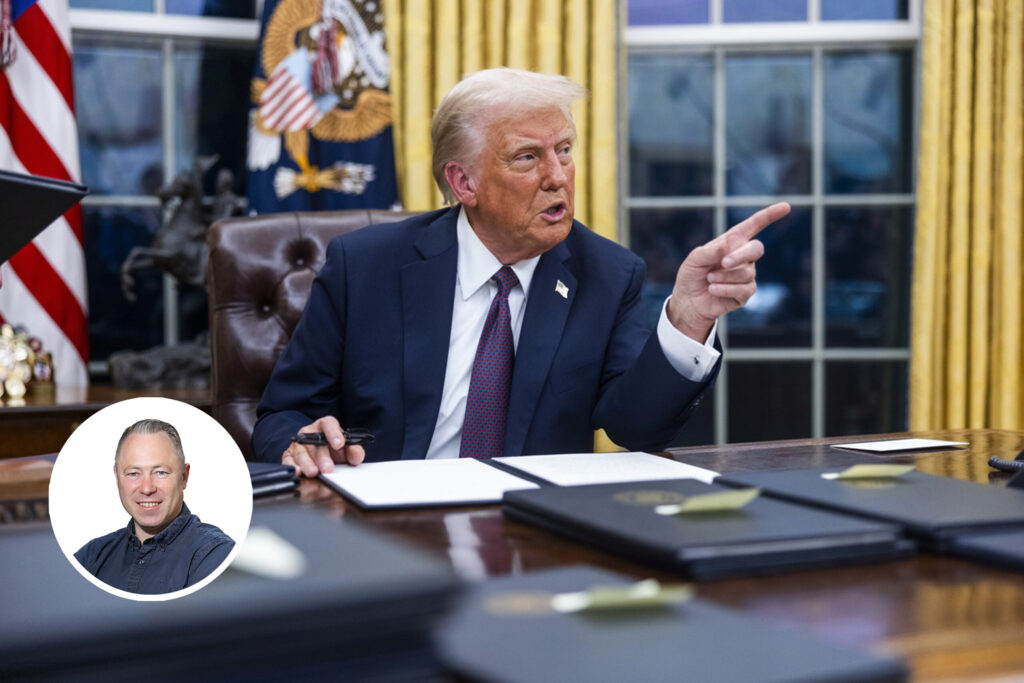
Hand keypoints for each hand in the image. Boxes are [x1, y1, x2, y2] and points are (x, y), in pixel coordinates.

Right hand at [282, 415, 364, 476]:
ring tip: (314, 472)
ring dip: (308, 464)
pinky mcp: (289, 455)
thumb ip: (354, 451)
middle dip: (322, 456)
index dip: (334, 433)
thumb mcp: (346, 449)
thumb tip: (356, 456)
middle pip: (315, 442)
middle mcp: (310, 432)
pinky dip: (293, 466)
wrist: (320, 456)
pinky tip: (298, 472)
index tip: (339, 444)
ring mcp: (298, 443)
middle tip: (328, 468)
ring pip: (301, 452)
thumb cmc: (333, 450)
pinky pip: (289, 460)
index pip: (328, 424)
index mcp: (325, 426)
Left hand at [667, 202, 790, 340]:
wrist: (688, 301)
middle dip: (740, 255)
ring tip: (709, 279)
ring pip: (746, 272)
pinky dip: (724, 289)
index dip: (770, 215)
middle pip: (756, 249)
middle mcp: (743, 256)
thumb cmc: (691, 275)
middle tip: (724, 263)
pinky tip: (712, 289)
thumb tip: (732, 244)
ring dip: (724, 276)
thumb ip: (711, 250)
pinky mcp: (745, 293)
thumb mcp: (695, 259)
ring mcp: (747, 275)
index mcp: (732, 242)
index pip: (754, 225)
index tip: (786, 206)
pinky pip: (743, 289)